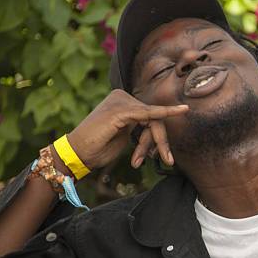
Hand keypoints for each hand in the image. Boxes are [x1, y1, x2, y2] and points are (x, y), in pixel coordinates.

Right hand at [68, 89, 188, 171]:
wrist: (77, 154)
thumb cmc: (98, 149)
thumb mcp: (124, 136)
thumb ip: (138, 128)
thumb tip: (156, 129)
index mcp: (122, 102)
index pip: (150, 115)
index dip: (157, 137)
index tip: (166, 154)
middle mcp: (122, 97)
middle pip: (155, 116)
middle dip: (160, 141)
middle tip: (167, 160)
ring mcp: (121, 102)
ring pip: (154, 119)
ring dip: (156, 143)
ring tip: (147, 160)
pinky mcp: (121, 111)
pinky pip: (150, 113)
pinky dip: (165, 113)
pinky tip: (180, 110)